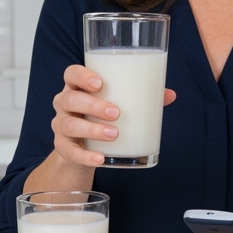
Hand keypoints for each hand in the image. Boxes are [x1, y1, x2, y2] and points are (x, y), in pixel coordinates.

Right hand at [49, 64, 175, 168]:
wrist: (83, 147)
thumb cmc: (101, 116)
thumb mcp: (117, 103)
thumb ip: (142, 97)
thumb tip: (170, 94)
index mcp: (77, 87)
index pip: (71, 74)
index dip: (82, 76)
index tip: (99, 83)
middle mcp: (65, 104)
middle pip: (70, 99)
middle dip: (93, 105)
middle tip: (116, 113)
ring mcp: (61, 125)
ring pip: (69, 125)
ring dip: (91, 130)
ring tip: (113, 134)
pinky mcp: (63, 147)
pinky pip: (71, 152)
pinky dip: (85, 156)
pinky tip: (100, 159)